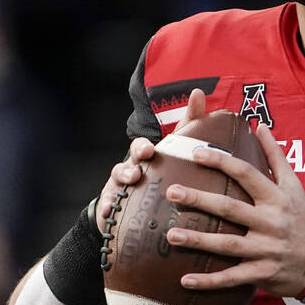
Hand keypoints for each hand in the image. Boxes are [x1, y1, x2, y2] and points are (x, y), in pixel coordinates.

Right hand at [96, 89, 207, 232]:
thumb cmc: (163, 171)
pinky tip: (108, 212)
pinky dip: (107, 207)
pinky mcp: (115, 203)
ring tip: (129, 186)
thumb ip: (189, 122)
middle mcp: (132, 168)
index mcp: (147, 157)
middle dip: (130, 165)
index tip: (149, 151)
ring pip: (117, 180)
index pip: (142, 146)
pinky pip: (108, 204)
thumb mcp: (179, 148)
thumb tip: (197, 92)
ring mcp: (122, 185)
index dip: (143, 147)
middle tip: (138, 170)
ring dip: (122, 182)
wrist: (142, 205)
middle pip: (127, 162)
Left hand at [164, 123, 304, 297]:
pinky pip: (231, 278)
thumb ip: (276, 156)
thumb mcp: (294, 187)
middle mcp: (270, 222)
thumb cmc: (301, 220)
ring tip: (171, 235)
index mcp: (276, 198)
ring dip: (198, 241)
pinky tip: (185, 280)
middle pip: (230, 208)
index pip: (246, 174)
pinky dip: (209, 281)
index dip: (221, 162)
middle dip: (200, 200)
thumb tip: (261, 126)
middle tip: (172, 192)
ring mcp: (265, 249)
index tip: (196, 154)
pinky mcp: (261, 273)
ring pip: (227, 244)